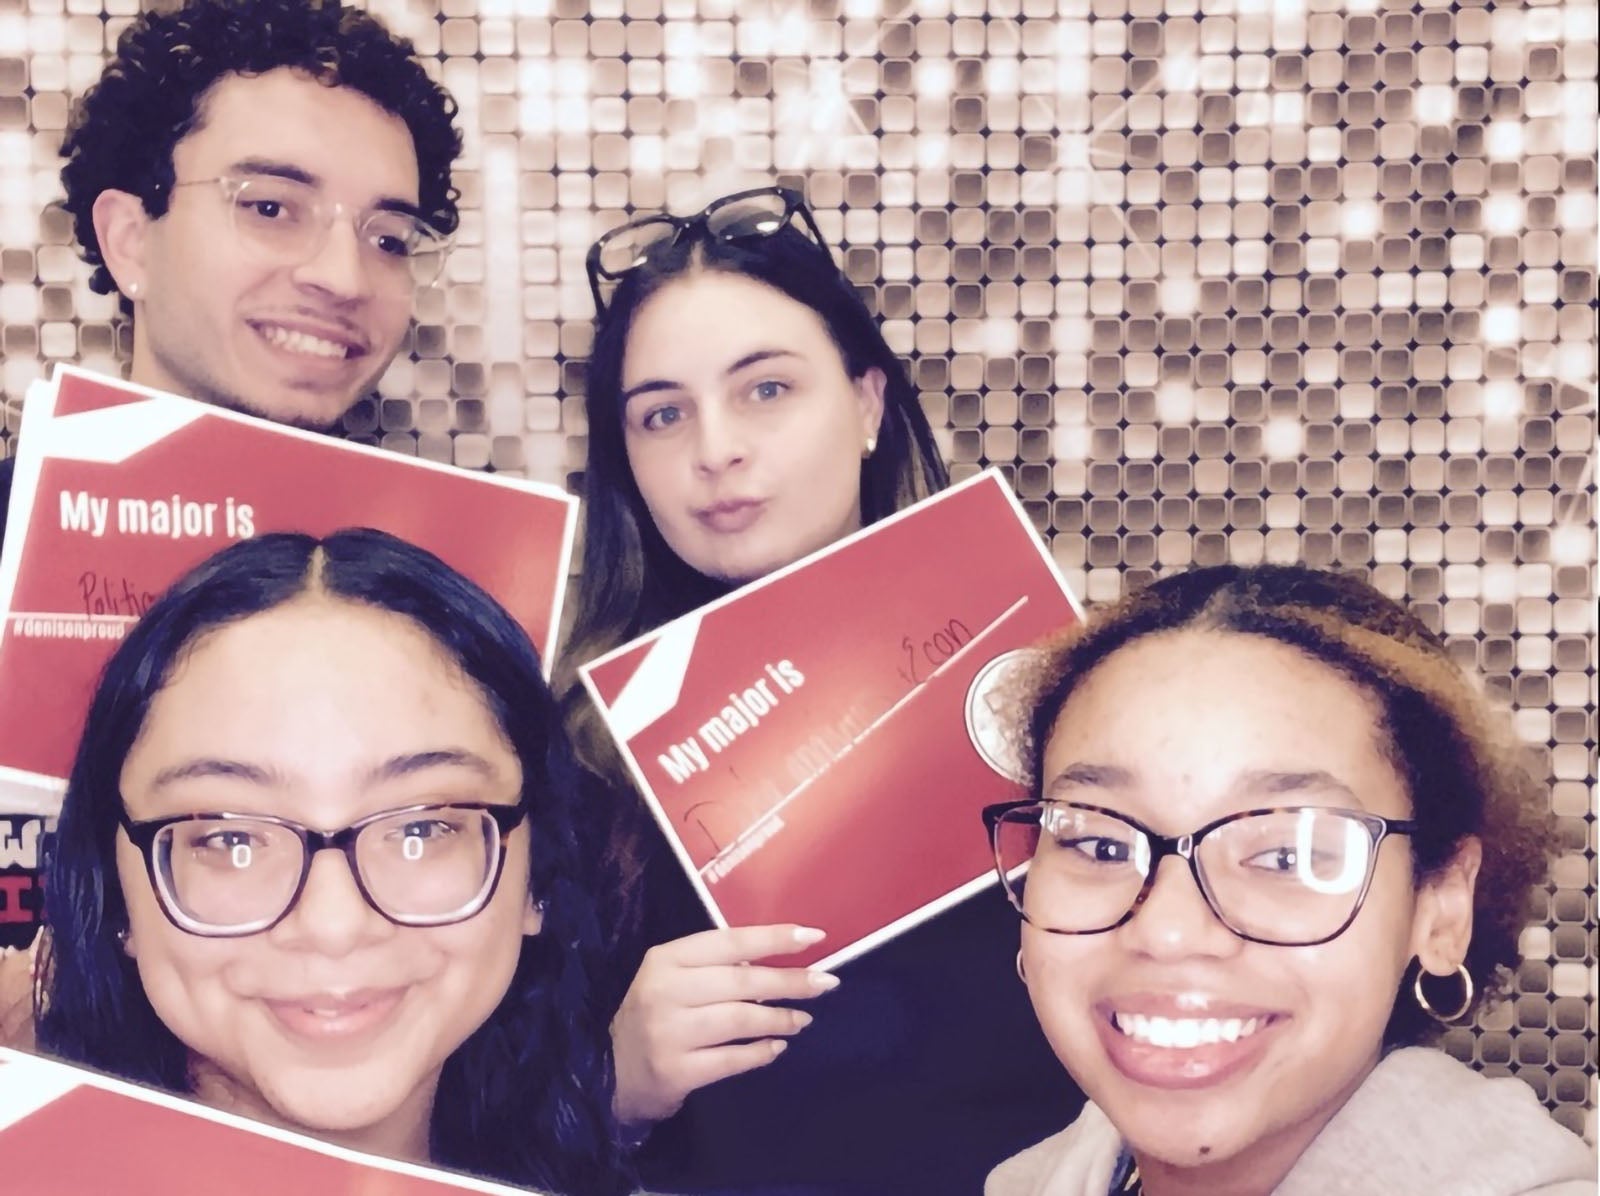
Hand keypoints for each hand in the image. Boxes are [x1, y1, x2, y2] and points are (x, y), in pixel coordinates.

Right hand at [611, 923, 839, 1127]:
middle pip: (740, 981)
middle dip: (790, 981)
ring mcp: (668, 1032)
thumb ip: (713, 968)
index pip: (729, 942)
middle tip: (826, 983)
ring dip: (779, 1018)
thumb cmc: (653, 1015)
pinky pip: (731, 1059)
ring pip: (739, 1019)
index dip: (774, 938)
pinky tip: (777, 1048)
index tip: (815, 936)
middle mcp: (664, 990)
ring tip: (803, 1019)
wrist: (607, 1071)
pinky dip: (760, 1053)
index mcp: (666, 959)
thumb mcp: (671, 979)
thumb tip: (775, 962)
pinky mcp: (674, 1070)